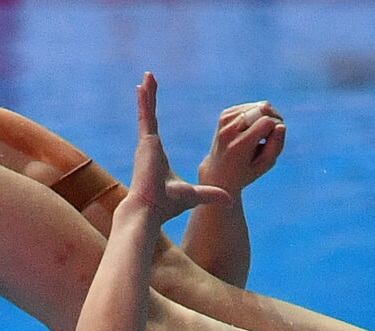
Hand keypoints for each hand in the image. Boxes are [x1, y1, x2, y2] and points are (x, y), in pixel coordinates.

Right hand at [125, 73, 230, 222]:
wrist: (150, 210)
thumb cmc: (167, 206)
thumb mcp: (194, 195)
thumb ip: (210, 194)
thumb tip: (230, 200)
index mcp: (157, 156)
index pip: (154, 130)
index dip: (152, 117)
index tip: (151, 107)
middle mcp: (149, 147)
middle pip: (149, 117)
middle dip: (148, 99)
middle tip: (148, 81)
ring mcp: (146, 143)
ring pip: (147, 112)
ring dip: (147, 94)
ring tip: (148, 75)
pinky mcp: (146, 141)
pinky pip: (145, 115)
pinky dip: (145, 100)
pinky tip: (144, 84)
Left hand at [197, 101, 285, 193]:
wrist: (218, 173)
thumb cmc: (245, 171)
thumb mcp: (264, 165)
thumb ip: (276, 146)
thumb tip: (281, 125)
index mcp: (239, 145)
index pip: (267, 122)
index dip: (276, 128)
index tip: (273, 141)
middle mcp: (230, 130)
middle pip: (263, 109)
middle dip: (274, 118)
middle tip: (271, 135)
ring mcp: (225, 120)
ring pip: (259, 106)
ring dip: (266, 117)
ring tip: (261, 134)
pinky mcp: (225, 114)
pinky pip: (251, 106)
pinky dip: (257, 115)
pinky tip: (252, 129)